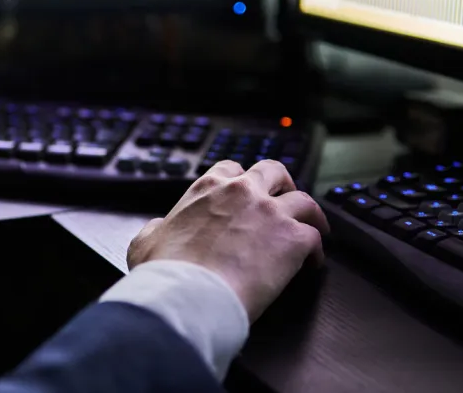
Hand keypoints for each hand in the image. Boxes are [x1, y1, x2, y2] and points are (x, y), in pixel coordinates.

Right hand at [127, 160, 329, 321]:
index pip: (231, 168)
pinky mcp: (293, 239)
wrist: (188, 294)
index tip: (245, 191)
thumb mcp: (145, 241)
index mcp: (207, 188)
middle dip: (282, 184)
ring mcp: (271, 213)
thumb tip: (158, 229)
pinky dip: (317, 250)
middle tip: (285, 199)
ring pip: (304, 200)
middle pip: (274, 172)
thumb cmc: (166, 271)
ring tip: (315, 227)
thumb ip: (156, 228)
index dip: (240, 180)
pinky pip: (315, 237)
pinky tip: (313, 263)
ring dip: (310, 214)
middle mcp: (242, 192)